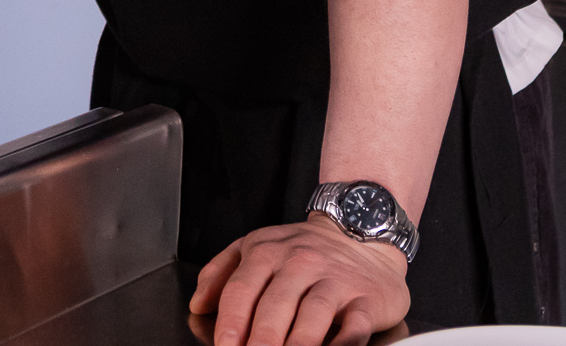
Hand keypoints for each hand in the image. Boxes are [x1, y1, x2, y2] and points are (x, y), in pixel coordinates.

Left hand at [190, 215, 408, 345]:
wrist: (362, 232)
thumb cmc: (304, 249)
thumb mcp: (255, 247)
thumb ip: (220, 273)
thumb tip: (198, 304)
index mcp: (266, 253)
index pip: (241, 290)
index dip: (230, 323)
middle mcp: (300, 264)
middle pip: (275, 306)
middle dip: (261, 340)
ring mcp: (335, 281)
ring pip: (312, 316)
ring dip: (298, 345)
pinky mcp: (367, 300)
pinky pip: (354, 327)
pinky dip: (341, 345)